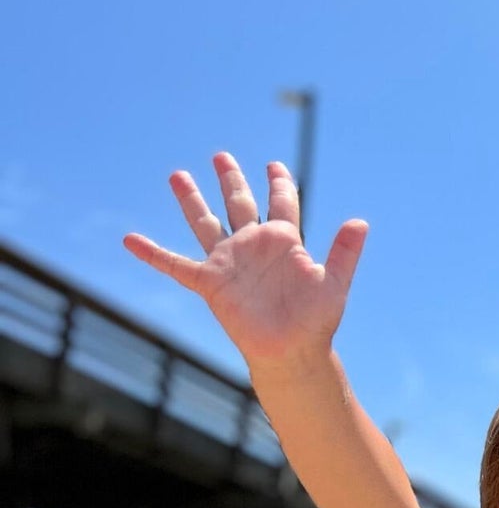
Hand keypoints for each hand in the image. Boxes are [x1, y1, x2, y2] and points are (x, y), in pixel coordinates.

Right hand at [122, 153, 367, 367]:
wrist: (292, 352)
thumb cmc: (315, 322)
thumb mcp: (334, 283)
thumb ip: (344, 252)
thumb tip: (361, 221)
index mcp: (284, 241)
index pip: (282, 202)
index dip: (279, 183)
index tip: (274, 165)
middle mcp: (253, 246)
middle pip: (239, 204)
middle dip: (231, 179)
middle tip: (221, 155)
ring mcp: (229, 262)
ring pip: (206, 224)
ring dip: (191, 200)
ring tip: (178, 174)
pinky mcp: (211, 284)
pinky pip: (176, 265)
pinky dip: (153, 253)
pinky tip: (129, 239)